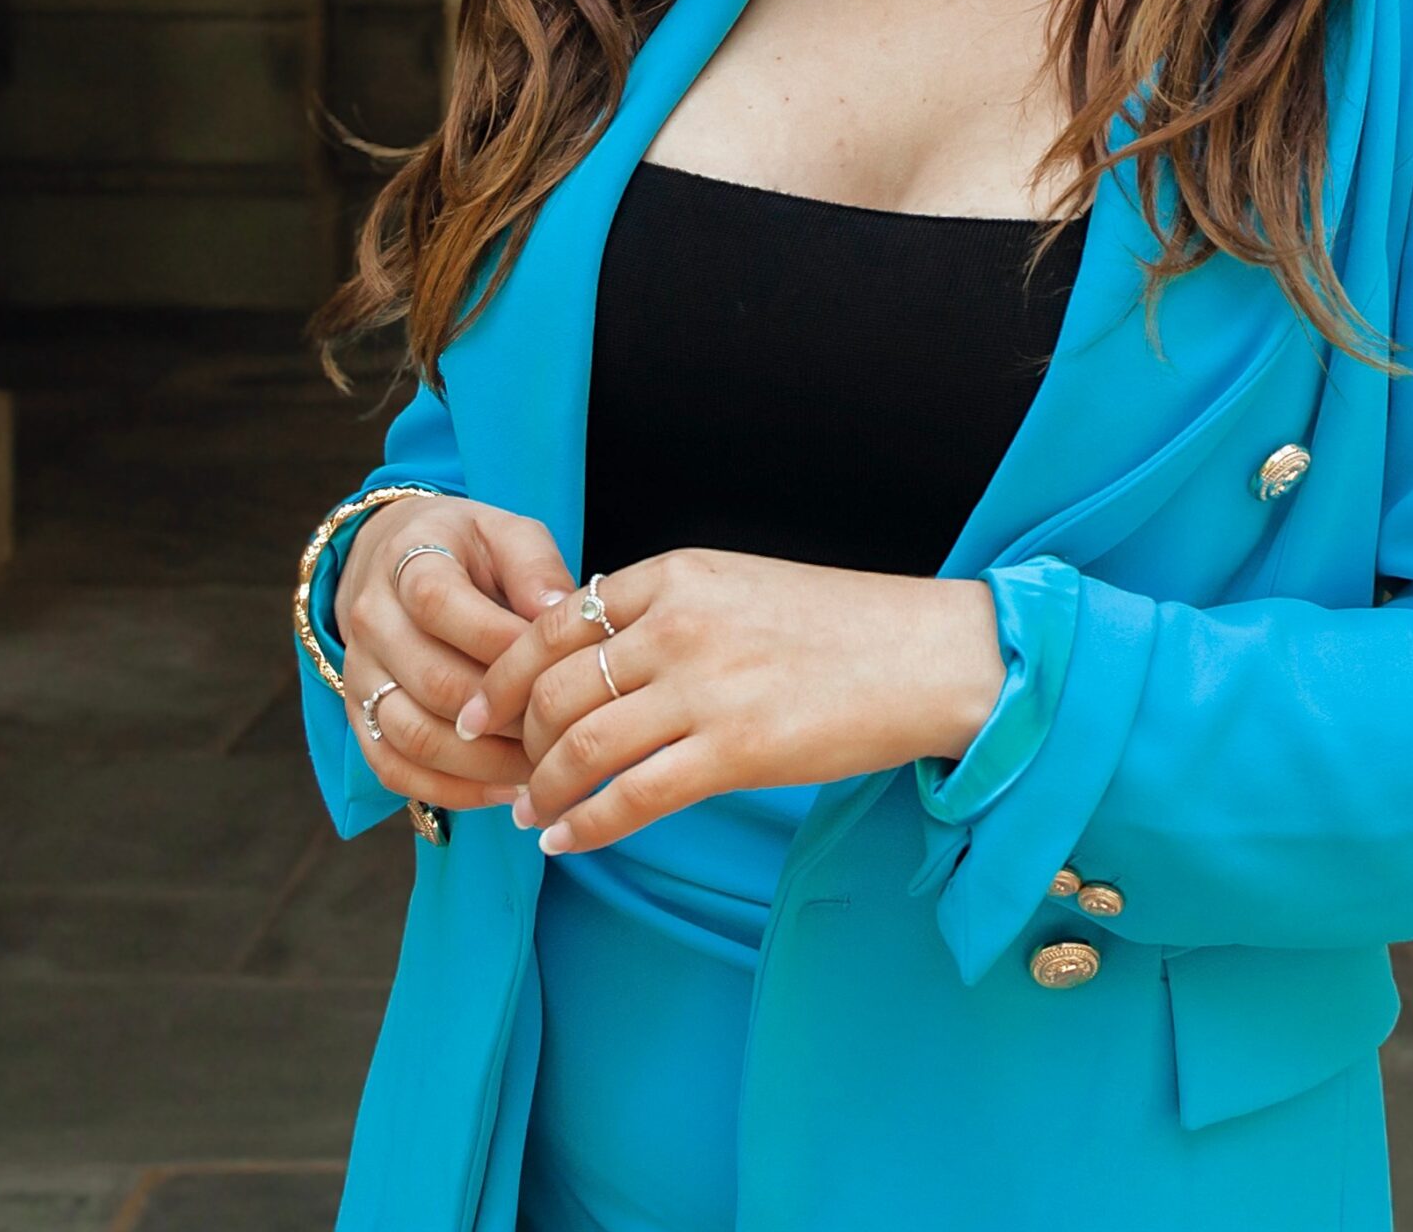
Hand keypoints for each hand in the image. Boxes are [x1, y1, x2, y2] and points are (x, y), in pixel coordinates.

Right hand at [332, 495, 580, 814]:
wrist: (396, 560)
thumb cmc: (469, 550)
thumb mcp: (506, 533)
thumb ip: (533, 567)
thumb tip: (559, 610)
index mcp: (407, 562)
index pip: (441, 605)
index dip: (500, 641)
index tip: (555, 664)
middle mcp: (372, 621)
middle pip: (433, 681)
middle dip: (505, 713)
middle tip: (562, 728)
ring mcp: (359, 674)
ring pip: (413, 735)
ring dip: (483, 762)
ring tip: (541, 768)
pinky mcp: (359, 717)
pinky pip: (394, 768)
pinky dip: (450, 790)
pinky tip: (504, 789)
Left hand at [453, 547, 1005, 853]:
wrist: (927, 654)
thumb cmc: (840, 624)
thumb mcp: (741, 584)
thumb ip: (669, 607)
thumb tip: (594, 643)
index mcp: (679, 573)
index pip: (556, 621)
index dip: (507, 672)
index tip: (484, 708)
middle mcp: (682, 623)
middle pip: (557, 686)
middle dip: (515, 737)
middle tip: (504, 768)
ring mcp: (708, 687)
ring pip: (584, 743)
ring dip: (543, 785)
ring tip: (529, 811)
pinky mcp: (737, 750)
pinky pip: (633, 796)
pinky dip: (586, 823)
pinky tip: (568, 838)